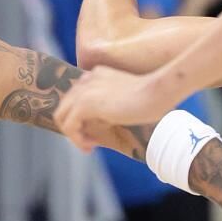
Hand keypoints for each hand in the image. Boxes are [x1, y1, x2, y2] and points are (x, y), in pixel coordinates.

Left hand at [56, 67, 176, 150]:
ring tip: (89, 146)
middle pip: (65, 106)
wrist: (158, 92)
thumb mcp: (124, 100)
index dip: (79, 118)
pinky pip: (69, 125)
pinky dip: (76, 139)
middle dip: (73, 127)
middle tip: (88, 142)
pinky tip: (91, 146)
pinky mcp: (85, 103)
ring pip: (62, 116)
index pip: (75, 97)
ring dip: (73, 135)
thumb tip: (94, 127)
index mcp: (96, 74)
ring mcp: (84, 90)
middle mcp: (87, 79)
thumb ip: (107, 107)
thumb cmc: (152, 98)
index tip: (93, 133)